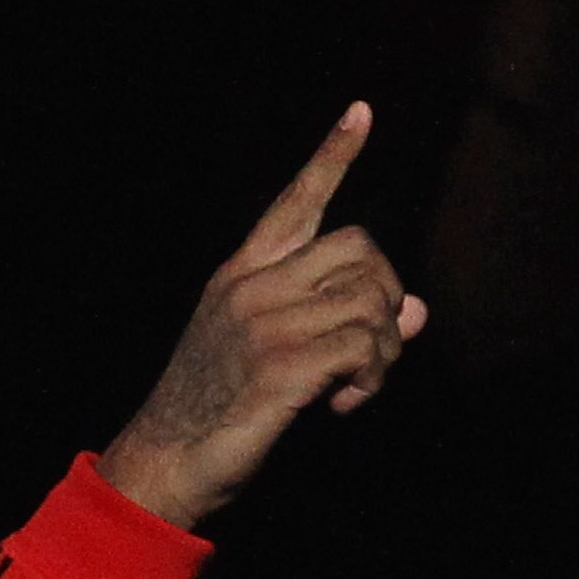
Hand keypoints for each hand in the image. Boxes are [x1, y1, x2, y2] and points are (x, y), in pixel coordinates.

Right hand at [99, 104, 427, 528]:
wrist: (161, 466)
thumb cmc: (212, 416)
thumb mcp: (267, 358)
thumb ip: (334, 327)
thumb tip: (417, 314)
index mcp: (239, 278)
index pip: (293, 205)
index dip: (331, 158)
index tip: (361, 112)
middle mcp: (251, 289)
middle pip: (360, 249)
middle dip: (385, 298)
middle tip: (369, 352)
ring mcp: (265, 324)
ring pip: (372, 299)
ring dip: (385, 347)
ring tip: (359, 383)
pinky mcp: (281, 366)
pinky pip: (365, 346)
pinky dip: (371, 378)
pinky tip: (342, 404)